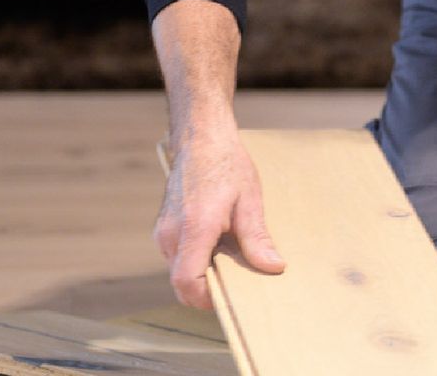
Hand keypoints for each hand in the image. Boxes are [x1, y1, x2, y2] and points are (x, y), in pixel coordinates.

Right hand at [152, 129, 285, 308]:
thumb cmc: (226, 164)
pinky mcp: (163, 228)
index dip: (207, 298)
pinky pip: (177, 257)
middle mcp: (171, 233)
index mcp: (194, 227)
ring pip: (179, 271)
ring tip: (230, 253)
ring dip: (202, 273)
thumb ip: (257, 238)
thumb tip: (273, 266)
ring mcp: (163, 231)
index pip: (187, 282)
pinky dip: (196, 260)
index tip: (231, 296)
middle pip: (182, 283)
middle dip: (208, 288)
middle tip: (238, 277)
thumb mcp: (250, 200)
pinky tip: (218, 242)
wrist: (201, 138)